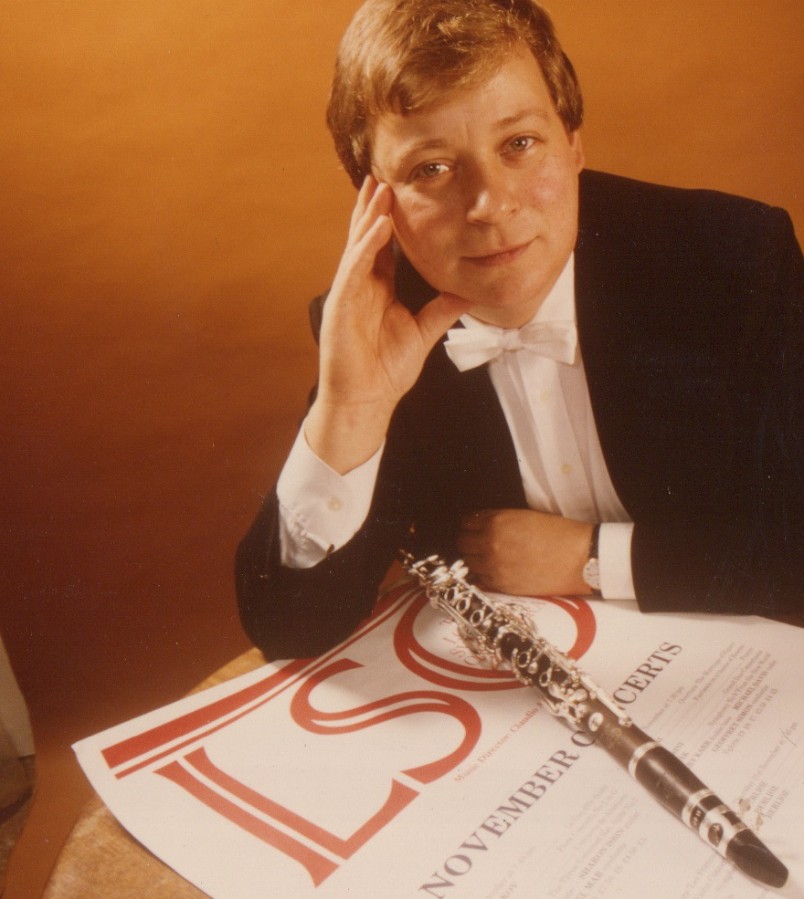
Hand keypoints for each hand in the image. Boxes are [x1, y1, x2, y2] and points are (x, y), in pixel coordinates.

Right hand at [305, 175, 470, 472]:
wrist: (366, 400)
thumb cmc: (386, 371)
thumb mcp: (422, 332)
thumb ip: (442, 310)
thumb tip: (469, 293)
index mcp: (376, 291)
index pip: (382, 248)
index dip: (390, 221)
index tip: (399, 193)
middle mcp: (359, 287)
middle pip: (365, 240)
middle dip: (373, 209)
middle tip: (382, 177)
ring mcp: (347, 295)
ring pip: (357, 248)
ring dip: (368, 219)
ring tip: (379, 190)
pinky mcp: (339, 307)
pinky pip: (353, 271)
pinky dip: (365, 249)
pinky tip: (377, 229)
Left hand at [456, 509, 594, 596]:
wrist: (580, 558)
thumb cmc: (559, 535)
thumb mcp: (525, 517)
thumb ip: (500, 520)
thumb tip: (483, 525)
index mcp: (497, 521)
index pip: (467, 523)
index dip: (471, 525)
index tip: (474, 529)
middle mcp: (490, 543)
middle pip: (463, 543)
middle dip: (469, 542)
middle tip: (477, 544)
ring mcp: (494, 566)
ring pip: (468, 563)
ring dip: (474, 560)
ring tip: (487, 559)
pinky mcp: (502, 585)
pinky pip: (478, 581)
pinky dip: (481, 577)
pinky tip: (492, 573)